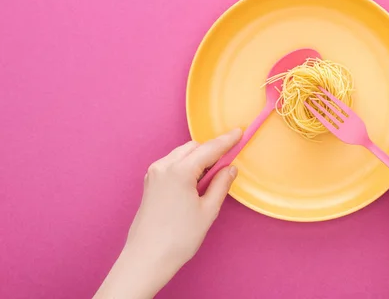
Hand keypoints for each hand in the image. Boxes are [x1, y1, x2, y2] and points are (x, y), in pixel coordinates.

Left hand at [94, 129, 241, 298]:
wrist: (146, 258)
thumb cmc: (178, 238)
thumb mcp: (208, 211)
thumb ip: (221, 185)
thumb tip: (230, 169)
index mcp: (180, 171)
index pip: (209, 149)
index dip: (226, 141)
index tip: (239, 132)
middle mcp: (164, 167)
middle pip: (194, 148)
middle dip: (211, 151)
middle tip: (227, 163)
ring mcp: (154, 174)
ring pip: (182, 154)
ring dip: (198, 158)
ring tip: (210, 178)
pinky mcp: (150, 182)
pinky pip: (172, 164)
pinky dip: (186, 166)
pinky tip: (194, 183)